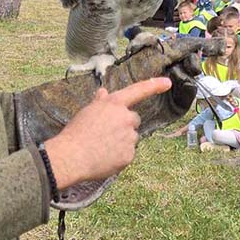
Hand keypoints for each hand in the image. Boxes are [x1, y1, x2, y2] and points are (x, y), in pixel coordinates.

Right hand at [45, 78, 171, 188]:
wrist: (72, 157)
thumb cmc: (76, 132)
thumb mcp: (87, 112)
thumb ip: (100, 102)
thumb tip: (104, 92)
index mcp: (114, 104)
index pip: (138, 90)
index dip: (153, 85)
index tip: (167, 82)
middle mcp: (125, 118)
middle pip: (134, 119)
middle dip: (124, 124)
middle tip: (106, 133)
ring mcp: (129, 137)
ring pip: (131, 137)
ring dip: (121, 141)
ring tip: (101, 146)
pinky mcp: (130, 155)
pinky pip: (128, 153)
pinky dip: (119, 156)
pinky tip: (104, 157)